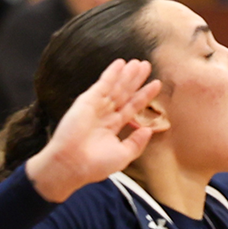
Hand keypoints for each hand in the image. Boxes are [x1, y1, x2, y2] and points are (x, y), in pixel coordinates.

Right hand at [25, 58, 164, 201]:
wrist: (71, 165)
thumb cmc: (94, 165)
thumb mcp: (122, 155)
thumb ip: (136, 143)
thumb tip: (148, 130)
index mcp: (112, 127)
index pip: (132, 107)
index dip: (144, 95)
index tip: (156, 84)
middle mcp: (105, 115)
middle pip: (125, 93)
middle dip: (136, 80)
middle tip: (147, 65)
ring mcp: (96, 107)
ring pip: (116, 87)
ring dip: (127, 74)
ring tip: (139, 63)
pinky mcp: (87, 101)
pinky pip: (102, 84)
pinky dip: (111, 73)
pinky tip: (120, 63)